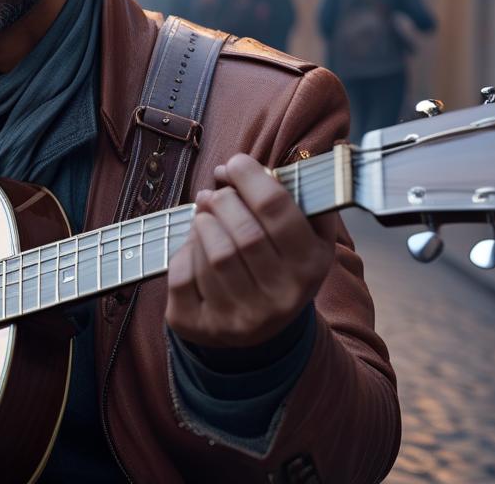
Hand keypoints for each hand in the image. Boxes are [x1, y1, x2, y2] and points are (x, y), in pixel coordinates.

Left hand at [165, 154, 334, 347]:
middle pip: (244, 232)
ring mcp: (243, 318)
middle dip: (223, 202)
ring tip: (205, 217)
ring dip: (202, 225)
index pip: (277, 210)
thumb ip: (294, 197)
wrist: (260, 331)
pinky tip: (194, 248)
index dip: (251, 178)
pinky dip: (184, 253)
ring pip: (213, 254)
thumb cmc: (279, 266)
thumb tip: (252, 164)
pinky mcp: (204, 327)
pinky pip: (183, 277)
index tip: (235, 163)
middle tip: (215, 193)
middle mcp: (281, 298)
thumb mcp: (305, 236)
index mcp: (310, 267)